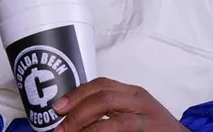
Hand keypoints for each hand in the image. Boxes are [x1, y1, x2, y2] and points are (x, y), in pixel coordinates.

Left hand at [52, 78, 183, 131]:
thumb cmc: (154, 128)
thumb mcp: (133, 112)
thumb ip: (110, 109)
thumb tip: (73, 116)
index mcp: (133, 93)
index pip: (101, 84)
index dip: (77, 94)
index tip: (58, 107)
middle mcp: (141, 102)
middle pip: (104, 98)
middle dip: (78, 113)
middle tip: (61, 129)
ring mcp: (149, 120)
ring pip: (115, 122)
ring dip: (89, 130)